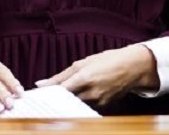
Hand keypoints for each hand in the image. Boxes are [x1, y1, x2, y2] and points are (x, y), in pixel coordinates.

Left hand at [35, 45, 158, 106]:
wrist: (132, 67)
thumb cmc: (107, 60)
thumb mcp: (82, 63)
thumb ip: (60, 75)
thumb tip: (40, 83)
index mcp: (84, 78)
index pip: (59, 92)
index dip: (46, 95)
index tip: (36, 97)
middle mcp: (91, 93)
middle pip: (65, 102)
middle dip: (54, 102)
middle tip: (43, 101)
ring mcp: (98, 102)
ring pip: (74, 106)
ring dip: (65, 104)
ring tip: (57, 100)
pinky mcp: (103, 107)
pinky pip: (85, 108)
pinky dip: (77, 104)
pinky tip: (74, 99)